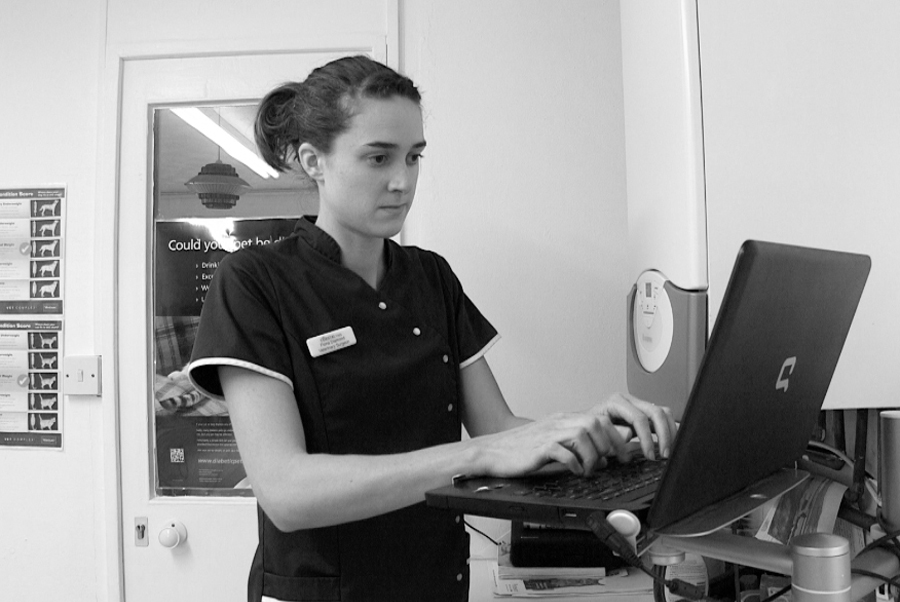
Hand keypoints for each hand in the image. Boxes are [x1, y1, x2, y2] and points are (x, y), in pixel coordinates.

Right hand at [471, 411, 632, 477]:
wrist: (492, 451)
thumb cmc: (522, 450)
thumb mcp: (556, 444)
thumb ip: (580, 446)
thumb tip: (606, 455)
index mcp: (564, 420)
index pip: (600, 419)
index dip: (615, 437)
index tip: (621, 455)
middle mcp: (558, 423)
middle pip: (595, 423)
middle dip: (608, 445)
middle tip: (608, 463)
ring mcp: (549, 433)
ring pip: (583, 434)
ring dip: (592, 455)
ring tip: (588, 470)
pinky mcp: (539, 447)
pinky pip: (564, 452)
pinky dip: (575, 464)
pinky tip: (574, 471)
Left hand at [587, 392, 675, 461]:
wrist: (585, 425)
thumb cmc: (589, 428)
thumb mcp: (596, 432)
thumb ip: (612, 433)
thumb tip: (630, 435)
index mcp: (616, 402)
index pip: (639, 418)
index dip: (646, 438)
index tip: (650, 455)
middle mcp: (629, 400)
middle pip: (656, 412)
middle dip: (663, 434)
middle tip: (664, 454)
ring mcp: (638, 404)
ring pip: (663, 412)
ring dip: (669, 431)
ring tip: (667, 450)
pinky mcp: (644, 412)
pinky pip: (662, 417)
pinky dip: (668, 429)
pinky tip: (667, 443)